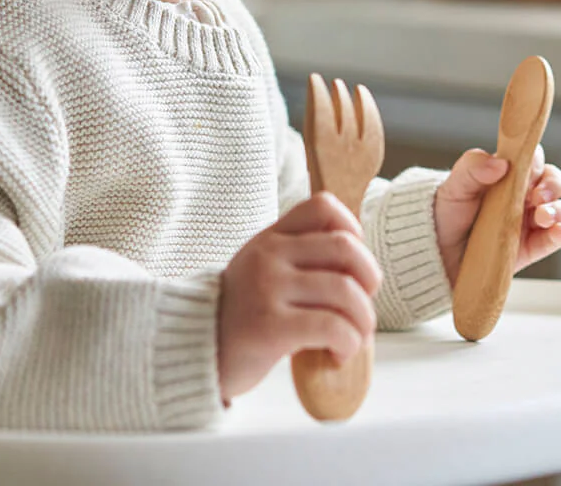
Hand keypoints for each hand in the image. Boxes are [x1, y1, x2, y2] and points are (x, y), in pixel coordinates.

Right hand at [217, 192, 381, 401]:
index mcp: (271, 238)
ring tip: (352, 338)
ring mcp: (268, 288)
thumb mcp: (261, 269)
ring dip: (363, 320)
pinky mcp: (271, 326)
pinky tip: (338, 354)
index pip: (323, 206)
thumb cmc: (240, 315)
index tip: (350, 265)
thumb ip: (299, 259)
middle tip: (362, 305)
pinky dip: (348, 343)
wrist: (191, 349)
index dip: (352, 230)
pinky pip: (331, 327)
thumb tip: (358, 268)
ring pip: (345, 291)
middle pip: (346, 248)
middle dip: (370, 278)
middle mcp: (269, 255)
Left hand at [434, 145, 560, 287]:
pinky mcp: (527, 248)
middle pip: (551, 182)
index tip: (528, 168)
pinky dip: (558, 235)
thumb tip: (501, 163)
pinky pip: (551, 240)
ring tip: (541, 216)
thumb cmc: (446, 212)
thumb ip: (472, 168)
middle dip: (552, 186)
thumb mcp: (454, 186)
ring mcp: (526, 222)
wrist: (435, 250)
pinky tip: (556, 232)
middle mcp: (520, 195)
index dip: (534, 161)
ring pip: (556, 210)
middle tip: (537, 196)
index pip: (531, 159)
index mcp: (505, 175)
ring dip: (556, 210)